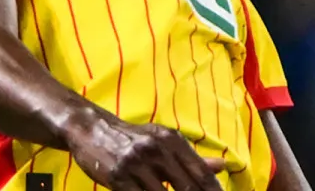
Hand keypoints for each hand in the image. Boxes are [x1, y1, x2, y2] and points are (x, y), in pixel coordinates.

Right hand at [65, 112, 224, 190]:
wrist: (91, 129)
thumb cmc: (132, 138)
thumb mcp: (163, 141)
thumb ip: (192, 157)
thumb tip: (223, 167)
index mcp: (172, 140)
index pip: (201, 173)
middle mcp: (156, 149)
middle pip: (187, 187)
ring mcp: (136, 163)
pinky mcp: (118, 177)